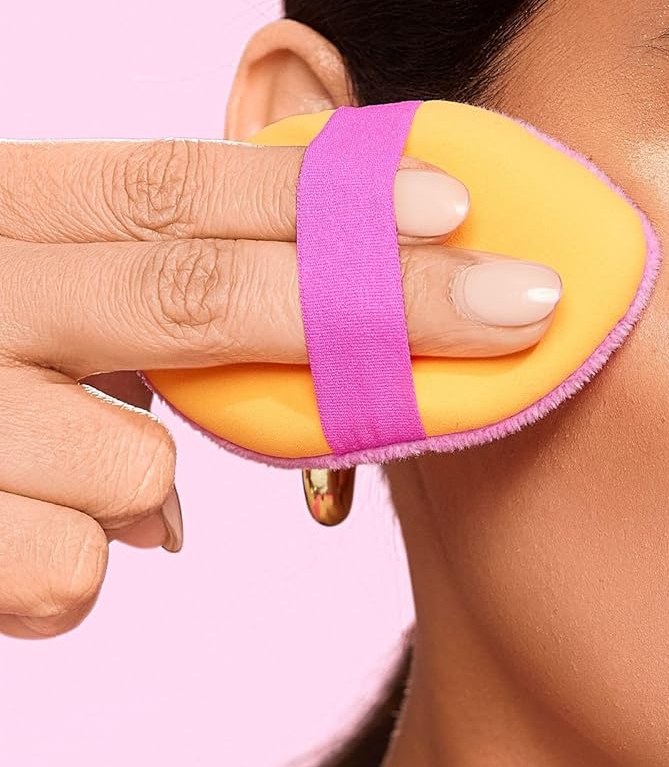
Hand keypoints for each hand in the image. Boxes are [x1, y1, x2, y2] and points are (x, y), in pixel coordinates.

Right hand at [0, 136, 561, 638]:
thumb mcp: (16, 287)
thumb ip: (126, 285)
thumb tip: (285, 303)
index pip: (165, 187)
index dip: (316, 197)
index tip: (456, 208)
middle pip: (190, 292)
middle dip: (369, 305)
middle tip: (520, 308)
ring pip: (134, 464)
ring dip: (141, 487)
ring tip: (68, 483)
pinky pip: (67, 576)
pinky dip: (62, 579)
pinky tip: (4, 546)